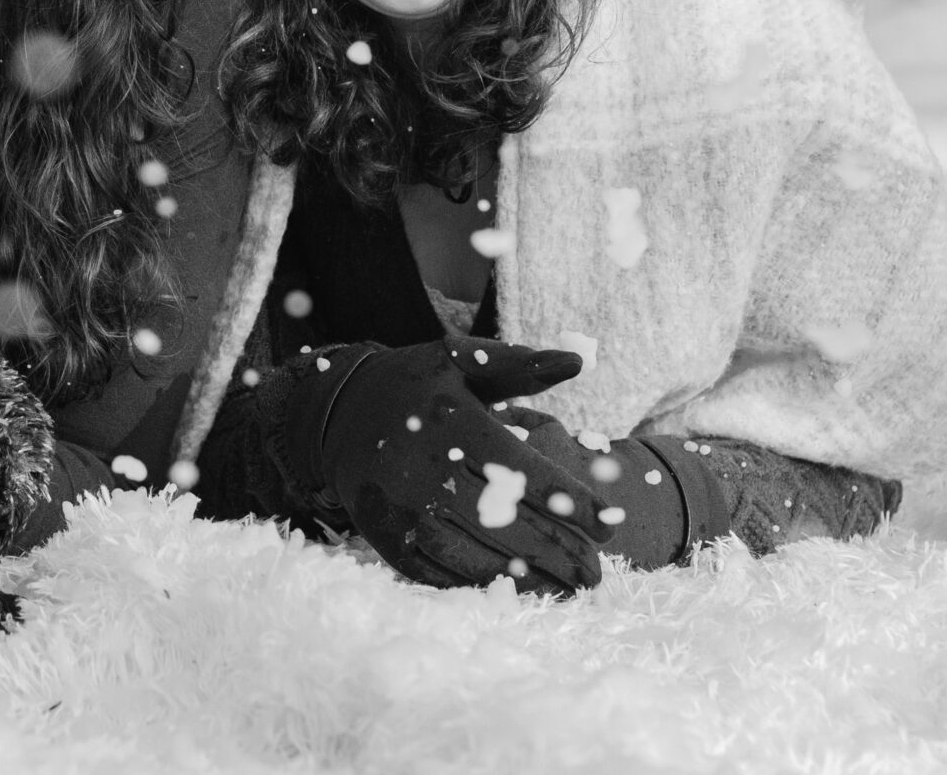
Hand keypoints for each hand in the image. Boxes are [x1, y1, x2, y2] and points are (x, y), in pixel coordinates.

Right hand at [289, 339, 610, 595]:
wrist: (336, 412)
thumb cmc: (415, 385)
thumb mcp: (460, 360)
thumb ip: (520, 364)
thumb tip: (579, 359)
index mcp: (454, 425)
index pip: (527, 475)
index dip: (573, 505)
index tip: (610, 525)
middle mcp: (427, 470)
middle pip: (510, 527)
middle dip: (562, 554)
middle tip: (597, 574)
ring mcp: (403, 509)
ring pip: (478, 558)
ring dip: (529, 579)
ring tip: (567, 586)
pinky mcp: (386, 537)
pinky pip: (440, 572)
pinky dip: (481, 584)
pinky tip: (514, 586)